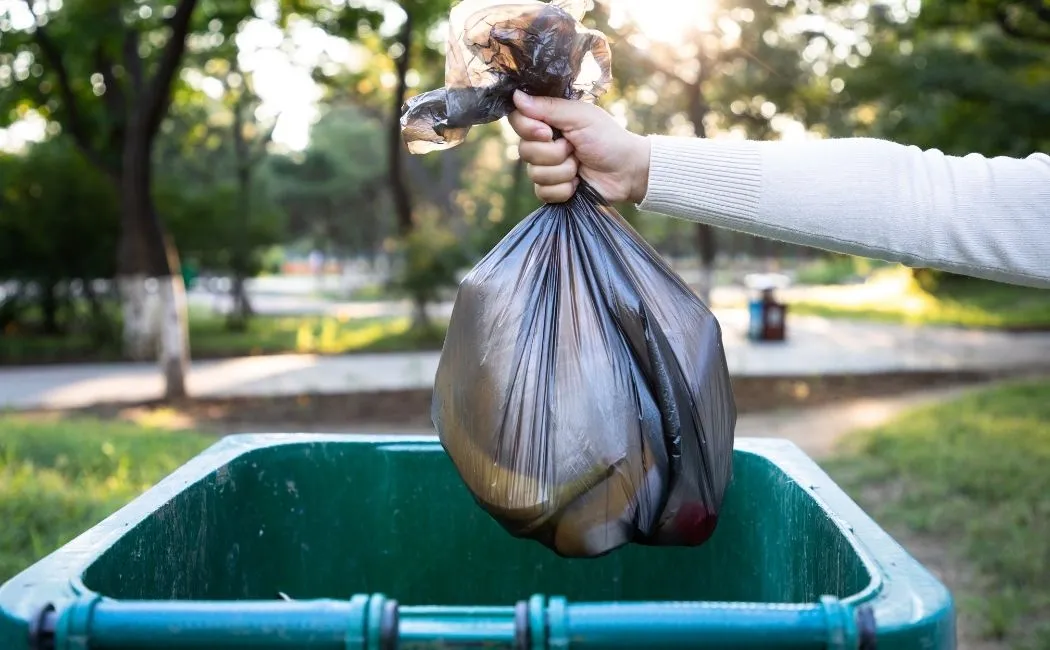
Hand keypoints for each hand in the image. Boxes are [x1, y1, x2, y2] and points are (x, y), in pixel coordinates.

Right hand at [508, 90, 650, 203]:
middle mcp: (542, 144)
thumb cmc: (607, 138)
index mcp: (547, 121)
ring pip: (535, 174)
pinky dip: (564, 189)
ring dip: (564, 171)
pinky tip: (578, 183)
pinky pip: (543, 192)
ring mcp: (546, 168)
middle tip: (574, 149)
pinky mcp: (552, 190)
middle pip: (524, 151)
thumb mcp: (580, 117)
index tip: (548, 132)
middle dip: (554, 153)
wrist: (626, 171)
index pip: (517, 120)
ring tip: (580, 165)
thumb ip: (548, 107)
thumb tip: (515, 96)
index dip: (528, 129)